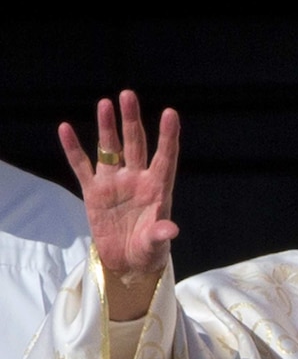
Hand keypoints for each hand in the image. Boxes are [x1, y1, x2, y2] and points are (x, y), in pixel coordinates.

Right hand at [60, 89, 179, 318]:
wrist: (127, 263)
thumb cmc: (149, 252)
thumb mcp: (156, 246)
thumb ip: (160, 234)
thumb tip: (171, 229)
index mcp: (158, 188)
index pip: (165, 157)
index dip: (168, 136)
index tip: (171, 114)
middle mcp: (137, 179)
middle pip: (135, 144)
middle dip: (132, 121)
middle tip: (128, 95)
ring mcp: (115, 183)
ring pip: (110, 149)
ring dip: (107, 127)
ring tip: (105, 104)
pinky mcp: (94, 192)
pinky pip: (82, 166)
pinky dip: (74, 149)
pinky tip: (65, 128)